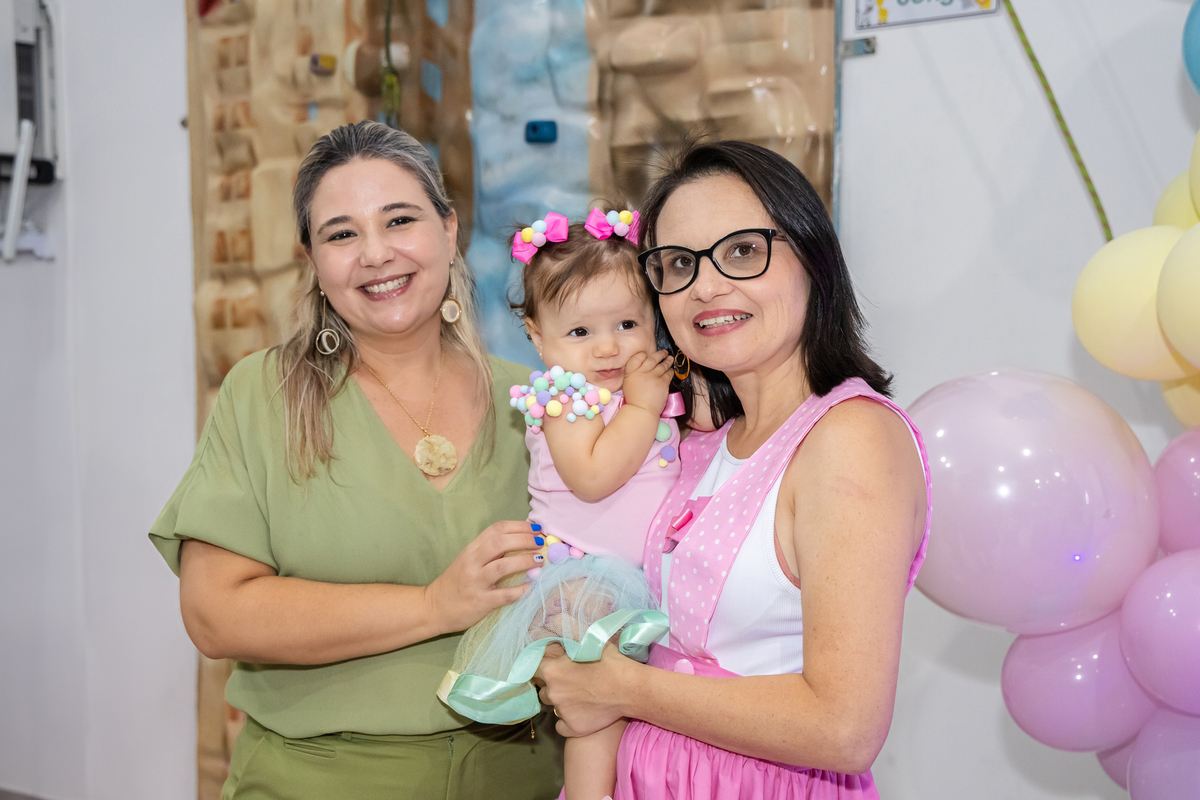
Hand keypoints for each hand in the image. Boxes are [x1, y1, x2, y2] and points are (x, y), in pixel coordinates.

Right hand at [423, 520, 541, 633]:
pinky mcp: (480, 602)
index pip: (496, 529)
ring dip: (524, 561)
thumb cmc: (457, 582)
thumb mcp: (470, 561)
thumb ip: (491, 551)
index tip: (536, 528)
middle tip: (541, 542)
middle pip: (500, 543)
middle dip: (524, 540)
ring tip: (540, 560)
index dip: (519, 526)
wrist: (434, 608)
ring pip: (502, 566)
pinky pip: (504, 595)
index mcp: (472, 549)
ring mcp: (475, 582)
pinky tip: (532, 587)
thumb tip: (523, 542)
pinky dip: (520, 590)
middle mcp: (472, 562)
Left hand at [534, 640, 631, 737]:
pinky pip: (562, 726)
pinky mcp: (573, 727)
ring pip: (553, 707)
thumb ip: (568, 631)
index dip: (546, 667)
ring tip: (579, 696)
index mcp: (552, 670)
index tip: (557, 666)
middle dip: (554, 685)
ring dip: (562, 701)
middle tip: (572, 681)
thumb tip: (554, 619)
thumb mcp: (589, 638)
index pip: (535, 668)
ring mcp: (562, 712)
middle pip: (544, 689)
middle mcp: (553, 692)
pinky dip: (569, 720)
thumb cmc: (611, 661)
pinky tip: (582, 713)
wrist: (630, 688)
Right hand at [621, 350, 671, 415]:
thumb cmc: (634, 400)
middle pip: (652, 358)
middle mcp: (641, 372)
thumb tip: (644, 367)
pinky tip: (672, 370)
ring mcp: (652, 376)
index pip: (637, 357)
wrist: (641, 411)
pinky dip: (671, 371)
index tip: (647, 355)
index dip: (643, 355)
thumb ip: (634, 373)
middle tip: (664, 352)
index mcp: (630, 372)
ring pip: (662, 364)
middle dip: (660, 354)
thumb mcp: (628, 383)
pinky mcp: (662, 382)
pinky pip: (668, 373)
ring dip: (668, 361)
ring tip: (670, 358)